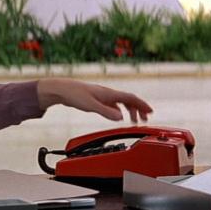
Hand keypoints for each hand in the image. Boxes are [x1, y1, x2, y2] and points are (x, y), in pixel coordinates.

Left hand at [37, 78, 152, 122]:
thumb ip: (106, 112)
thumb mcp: (91, 106)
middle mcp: (107, 93)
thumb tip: (121, 118)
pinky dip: (119, 110)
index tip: (150, 112)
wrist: (60, 90)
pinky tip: (117, 116)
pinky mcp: (95, 99)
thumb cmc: (73, 94)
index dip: (142, 105)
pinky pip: (112, 104)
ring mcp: (101, 96)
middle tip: (144, 119)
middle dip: (138, 109)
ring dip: (129, 110)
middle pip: (128, 100)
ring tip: (133, 120)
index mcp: (109, 94)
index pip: (131, 98)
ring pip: (120, 103)